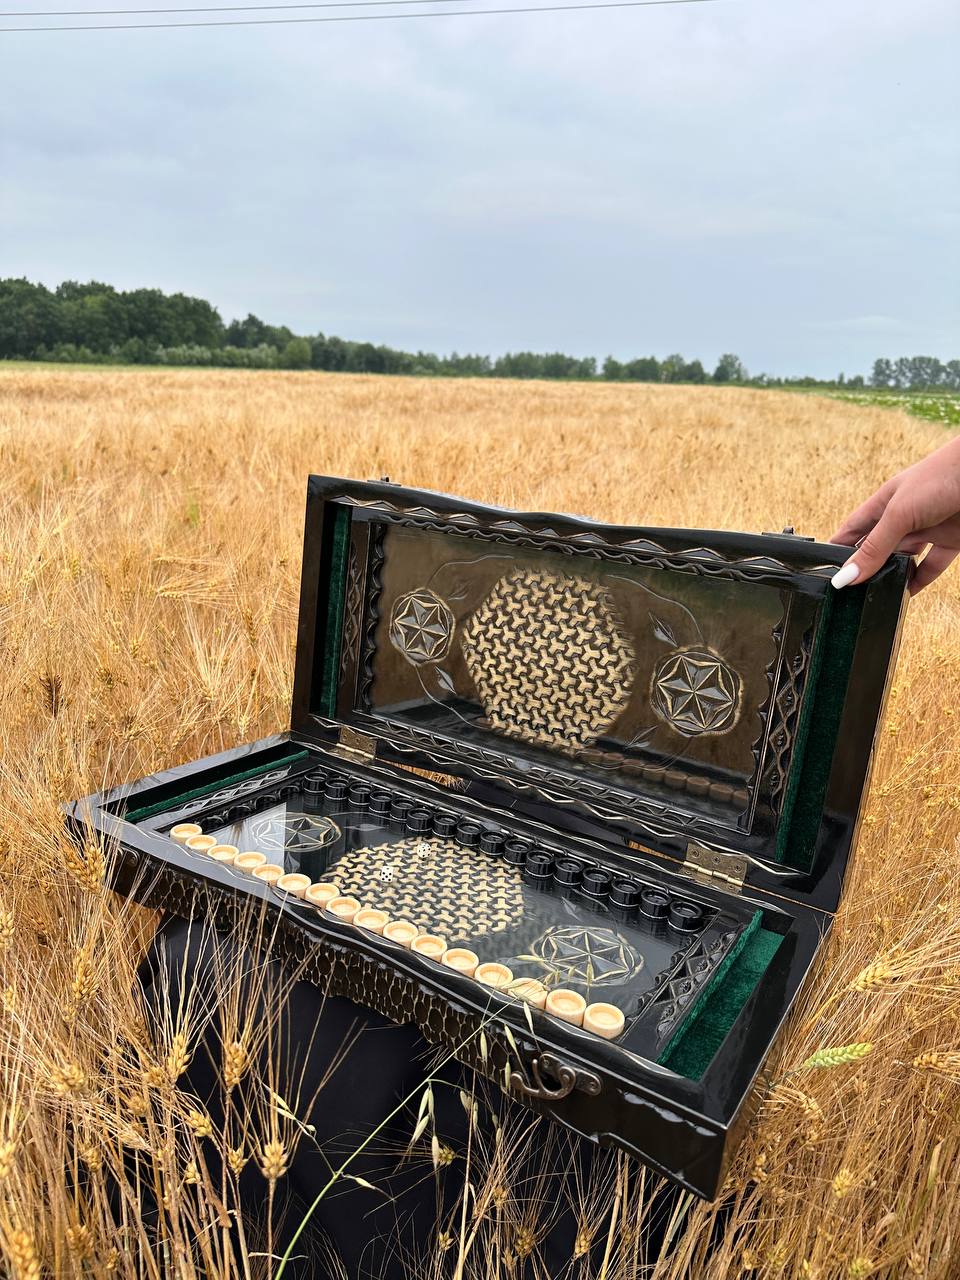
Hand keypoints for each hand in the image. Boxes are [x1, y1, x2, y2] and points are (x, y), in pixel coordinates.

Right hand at [830, 434, 959, 594]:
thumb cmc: (942, 475)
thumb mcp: (899, 514)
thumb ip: (874, 547)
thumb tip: (847, 576)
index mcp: (883, 503)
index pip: (853, 530)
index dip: (838, 548)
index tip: (825, 570)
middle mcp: (903, 517)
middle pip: (876, 548)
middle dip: (864, 568)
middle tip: (850, 593)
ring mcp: (927, 529)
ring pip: (903, 559)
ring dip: (891, 576)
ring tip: (876, 595)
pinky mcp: (950, 540)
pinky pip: (931, 566)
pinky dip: (920, 580)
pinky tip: (908, 592)